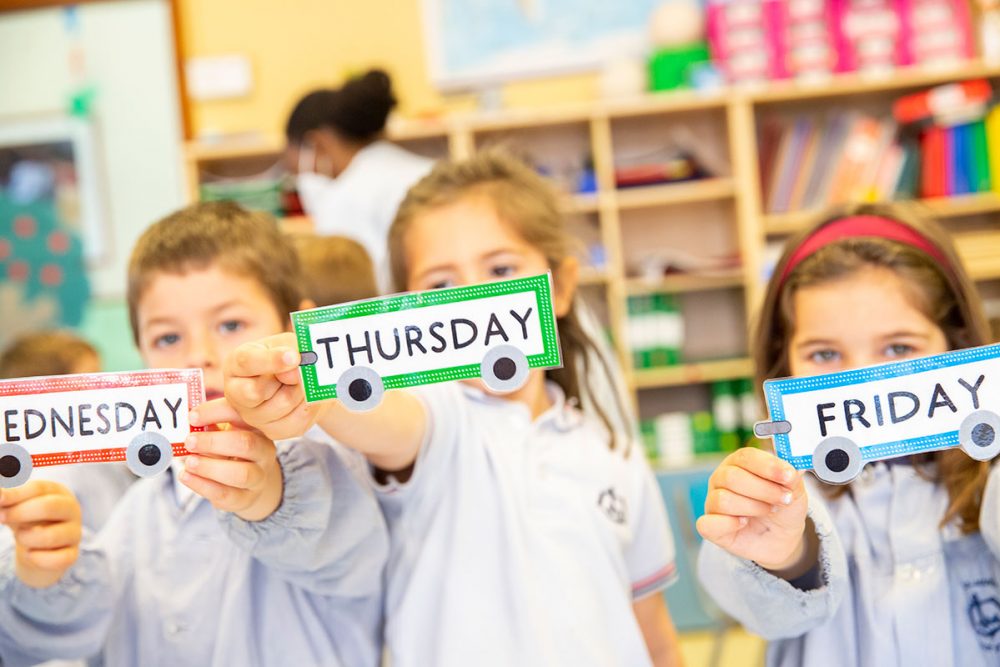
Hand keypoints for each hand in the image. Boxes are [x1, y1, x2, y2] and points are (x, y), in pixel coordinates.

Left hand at [0, 481, 81, 587]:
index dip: (16, 494)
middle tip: (1, 518)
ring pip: (51, 536)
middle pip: (49, 506)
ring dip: (26, 538)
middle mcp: (72, 510)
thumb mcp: (17, 507)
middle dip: (20, 513)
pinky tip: (30, 554)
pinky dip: (37, 558)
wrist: (38, 549)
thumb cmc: (27, 521)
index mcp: (59, 492)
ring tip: (21, 537)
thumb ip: (7, 500)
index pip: (39, 489)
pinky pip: (57, 559)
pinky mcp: (72, 554)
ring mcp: (75, 532)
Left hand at [184, 398, 283, 521]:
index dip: (216, 412)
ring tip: (189, 462)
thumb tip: (185, 421)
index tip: (192, 417)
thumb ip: (209, 426)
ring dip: (210, 467)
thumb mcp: (225, 433)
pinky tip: (186, 477)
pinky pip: (226, 494)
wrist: (252, 483)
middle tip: (189, 442)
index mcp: (257, 427)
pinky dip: (202, 486)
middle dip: (213, 442)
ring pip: (241, 474)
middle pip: (246, 444)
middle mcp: (263, 451)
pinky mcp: (246, 498)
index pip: (242, 414)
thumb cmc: (232, 451)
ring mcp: (259, 477)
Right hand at [224, 332, 321, 440]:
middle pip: (257, 391)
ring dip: (301, 390)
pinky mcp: (272, 431)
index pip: (247, 362)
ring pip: (283, 404)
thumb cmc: (292, 355)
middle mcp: (236, 392)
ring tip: (303, 382)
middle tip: (300, 370)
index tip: (294, 356)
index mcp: (237, 364)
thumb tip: (293, 372)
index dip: (271, 360)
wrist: (307, 380)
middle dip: (287, 379)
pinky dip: (309, 406)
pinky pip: (297, 421)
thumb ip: (290, 351)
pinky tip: (307, 397)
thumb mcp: (290, 343)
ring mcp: (251, 415)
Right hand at [696, 447, 812, 573]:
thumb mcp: (795, 491)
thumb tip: (792, 469)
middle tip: (784, 499)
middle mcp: (721, 479)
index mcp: (739, 463)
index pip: (745, 456)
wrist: (781, 538)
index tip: (788, 476)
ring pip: (723, 500)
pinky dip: (729, 524)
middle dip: (764, 490)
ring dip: (753, 507)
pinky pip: (708, 524)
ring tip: (769, 511)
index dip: (768, 466)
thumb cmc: (783, 508)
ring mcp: (713, 502)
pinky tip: (744, 523)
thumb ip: (792, 477)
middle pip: (732, 477)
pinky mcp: (710, 526)